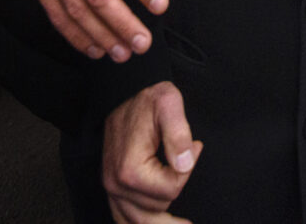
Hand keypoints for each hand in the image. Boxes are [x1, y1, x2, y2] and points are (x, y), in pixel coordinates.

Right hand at [103, 82, 201, 223]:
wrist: (125, 94)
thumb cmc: (148, 99)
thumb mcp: (169, 103)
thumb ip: (178, 132)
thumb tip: (185, 164)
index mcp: (130, 168)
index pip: (171, 189)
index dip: (188, 170)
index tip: (195, 146)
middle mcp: (115, 184)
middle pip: (157, 209)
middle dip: (175, 190)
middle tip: (185, 164)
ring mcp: (111, 189)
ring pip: (140, 222)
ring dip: (162, 221)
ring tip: (185, 223)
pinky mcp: (112, 189)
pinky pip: (124, 219)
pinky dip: (143, 223)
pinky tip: (163, 222)